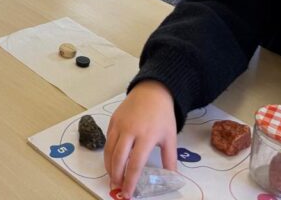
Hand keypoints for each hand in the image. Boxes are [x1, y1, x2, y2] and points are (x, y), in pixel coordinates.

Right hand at [105, 81, 178, 198]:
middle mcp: (130, 131)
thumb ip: (170, 159)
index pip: (135, 164)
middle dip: (116, 176)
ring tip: (113, 178)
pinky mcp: (113, 120)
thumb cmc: (162, 115)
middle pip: (118, 159)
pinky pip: (107, 140)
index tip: (128, 193)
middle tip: (117, 188)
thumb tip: (173, 178)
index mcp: (146, 136)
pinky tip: (111, 162)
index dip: (130, 181)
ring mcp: (119, 125)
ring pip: (109, 150)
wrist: (152, 91)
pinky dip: (107, 154)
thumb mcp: (170, 137)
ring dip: (109, 167)